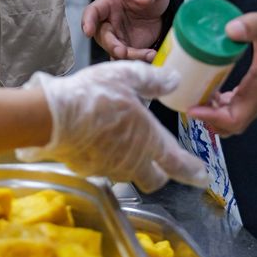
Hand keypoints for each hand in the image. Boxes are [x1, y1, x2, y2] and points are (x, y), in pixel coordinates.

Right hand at [17, 62, 207, 190]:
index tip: (203, 177)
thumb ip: (153, 80)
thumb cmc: (93, 95)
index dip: (193, 171)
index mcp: (148, 139)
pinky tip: (97, 141)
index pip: (177, 163)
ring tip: (122, 143)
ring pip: (128, 174)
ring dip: (131, 163)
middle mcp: (132, 160)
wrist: (52, 117)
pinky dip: (106, 158)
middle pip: (155, 179)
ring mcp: (109, 168)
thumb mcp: (126, 76)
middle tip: (159, 161)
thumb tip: (175, 81)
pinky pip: (104, 168)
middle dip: (161, 173)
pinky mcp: (88, 169)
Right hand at [81, 0, 169, 60]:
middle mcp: (109, 22)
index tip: (87, 32)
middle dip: (111, 45)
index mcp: (109, 3)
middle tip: (122, 52)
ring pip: (115, 51)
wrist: (162, 7)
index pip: (93, 11)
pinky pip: (129, 58)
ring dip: (128, 56)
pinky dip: (138, 60)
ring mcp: (119, 36)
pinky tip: (152, 56)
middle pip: (102, 36)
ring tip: (148, 54)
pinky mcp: (130, 47)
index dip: (88, 21)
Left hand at [188, 5, 256, 136]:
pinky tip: (215, 92)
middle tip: (190, 102)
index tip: (192, 108)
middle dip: (210, 118)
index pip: (236, 118)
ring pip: (239, 116)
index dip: (212, 118)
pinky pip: (244, 106)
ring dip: (217, 113)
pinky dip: (226, 105)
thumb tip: (230, 29)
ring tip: (198, 97)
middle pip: (235, 123)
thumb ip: (250, 25)